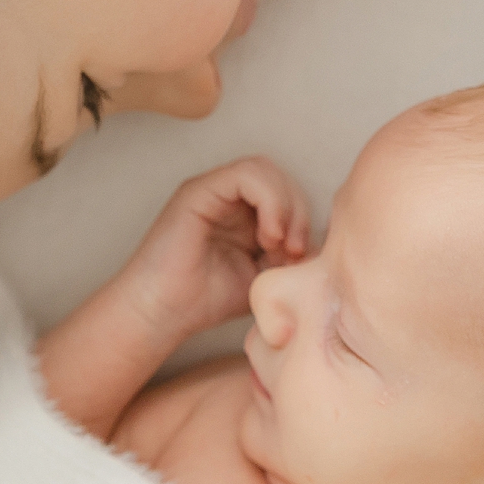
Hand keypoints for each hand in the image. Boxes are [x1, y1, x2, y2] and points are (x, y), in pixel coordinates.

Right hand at [120, 156, 308, 339]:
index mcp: (242, 213)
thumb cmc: (206, 301)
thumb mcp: (264, 277)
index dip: (303, 219)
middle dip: (299, 212)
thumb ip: (289, 256)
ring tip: (280, 244)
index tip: (301, 258)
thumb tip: (321, 245)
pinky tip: (269, 235)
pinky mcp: (198, 191)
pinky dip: (269, 200)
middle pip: (280, 178)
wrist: (163, 314)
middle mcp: (227, 197)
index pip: (286, 193)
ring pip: (266, 169)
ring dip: (286, 205)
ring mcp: (212, 190)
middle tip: (295, 251)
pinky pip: (246, 175)